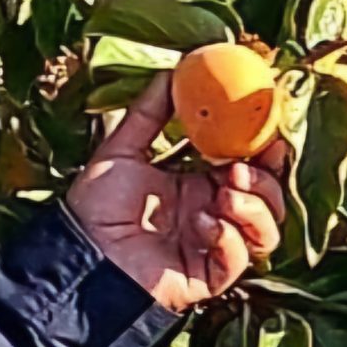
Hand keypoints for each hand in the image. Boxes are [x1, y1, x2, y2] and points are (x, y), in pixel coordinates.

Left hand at [65, 72, 288, 313]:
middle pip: (268, 196)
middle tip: (241, 167)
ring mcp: (214, 246)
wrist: (78, 254)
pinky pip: (240, 259)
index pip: (249, 164)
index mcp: (199, 183)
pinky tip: (203, 225)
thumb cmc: (95, 207)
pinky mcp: (209, 275)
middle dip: (265, 178)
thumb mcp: (121, 150)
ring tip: (225, 195)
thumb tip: (173, 71)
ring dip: (256, 208)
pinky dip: (230, 239)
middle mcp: (213, 213)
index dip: (264, 148)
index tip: (267, 128)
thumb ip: (150, 113)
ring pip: (267, 231)